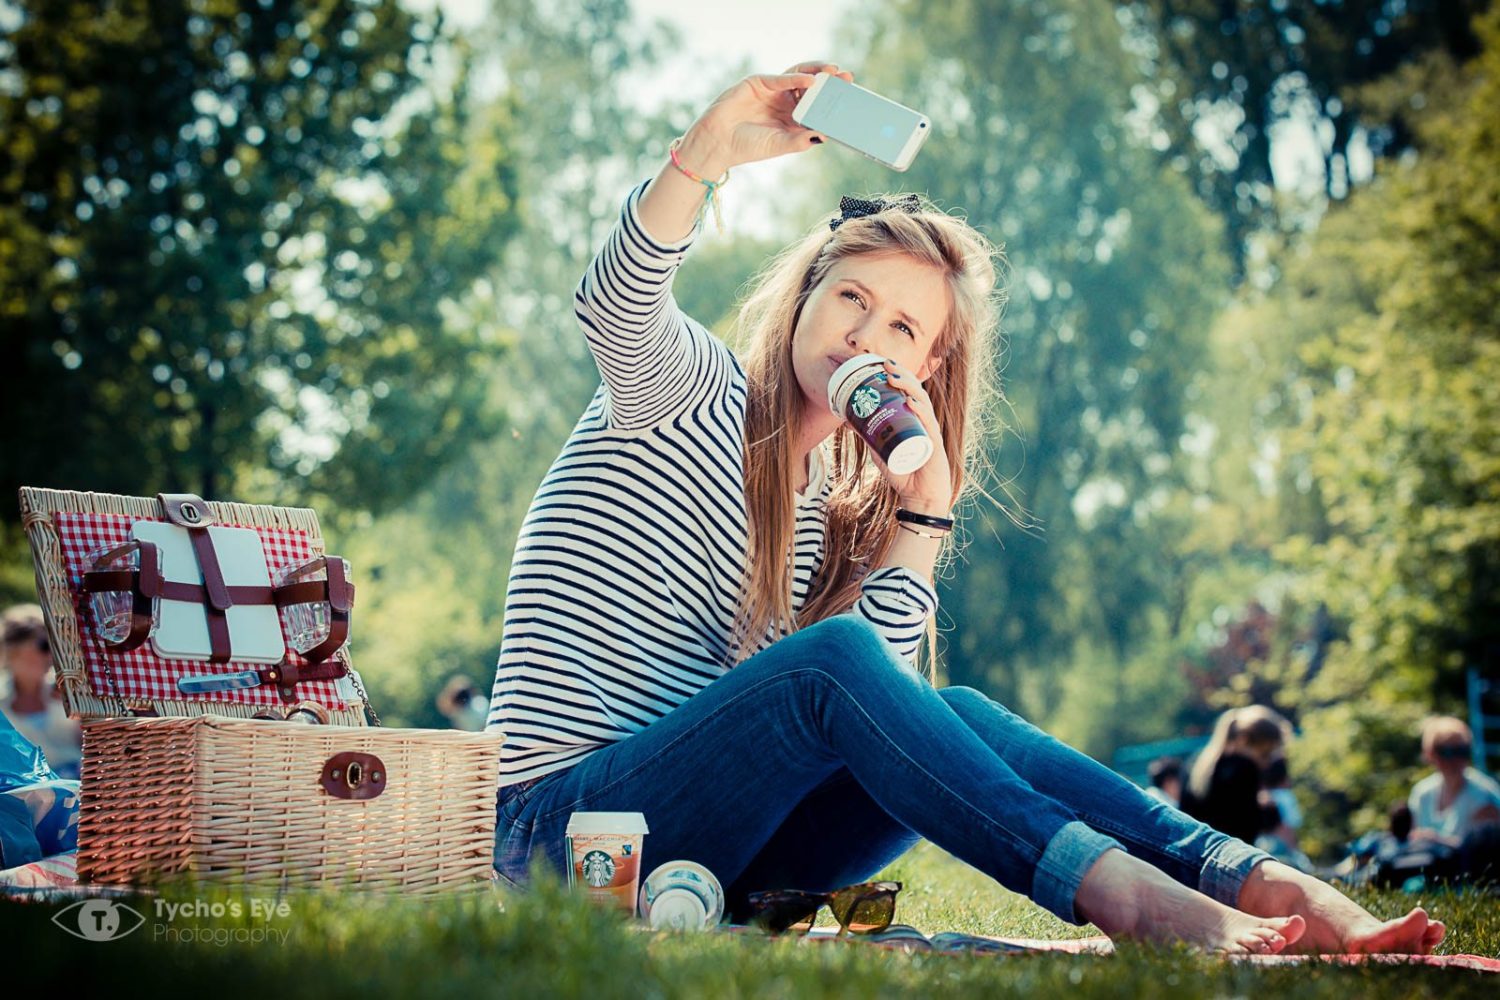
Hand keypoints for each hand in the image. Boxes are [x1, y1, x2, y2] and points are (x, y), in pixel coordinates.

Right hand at [678, 62, 854, 173]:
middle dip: (830, 82)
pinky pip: (780, 78)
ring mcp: (773, 91)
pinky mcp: (759, 82)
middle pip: (812, 88)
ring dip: (816, 73)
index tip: (850, 97)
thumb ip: (800, 141)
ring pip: (799, 77)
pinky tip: (809, 80)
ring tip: (832, 72)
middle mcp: (785, 103)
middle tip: (847, 77)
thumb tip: (824, 136)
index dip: (832, 100)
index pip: (817, 105)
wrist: (718, 142)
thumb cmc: (747, 147)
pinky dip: (795, 78)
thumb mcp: (779, 146)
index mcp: (792, 119)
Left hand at [869, 359, 953, 515]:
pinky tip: (910, 402)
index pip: (907, 390)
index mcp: (913, 418)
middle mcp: (924, 420)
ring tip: (893, 376)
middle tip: (885, 363)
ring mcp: (930, 430)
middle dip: (901, 374)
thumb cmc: (904, 472)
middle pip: (915, 390)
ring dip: (908, 386)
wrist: (920, 496)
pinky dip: (919, 411)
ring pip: (921, 401)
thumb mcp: (880, 450)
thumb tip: (848, 422)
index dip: (897, 374)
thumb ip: (868, 436)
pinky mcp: (934, 444)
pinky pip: (927, 424)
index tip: (882, 362)